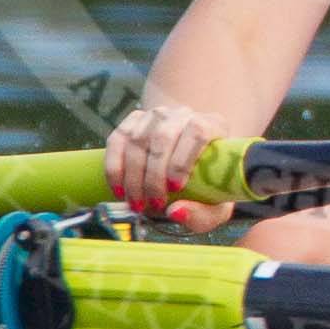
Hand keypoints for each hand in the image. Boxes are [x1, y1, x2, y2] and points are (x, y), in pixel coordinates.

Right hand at [103, 105, 234, 231]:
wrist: (192, 164)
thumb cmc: (208, 186)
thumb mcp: (215, 207)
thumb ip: (202, 214)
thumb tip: (175, 212)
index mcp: (213, 125)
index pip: (197, 131)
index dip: (183, 159)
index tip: (175, 188)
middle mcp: (184, 114)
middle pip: (163, 136)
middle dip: (153, 176)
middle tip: (153, 204)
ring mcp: (157, 115)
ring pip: (138, 139)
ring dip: (132, 176)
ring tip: (136, 203)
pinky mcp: (135, 120)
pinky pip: (118, 138)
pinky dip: (114, 166)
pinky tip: (118, 190)